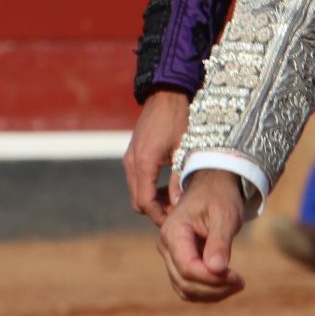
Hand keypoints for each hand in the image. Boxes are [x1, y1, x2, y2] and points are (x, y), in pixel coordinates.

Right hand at [124, 90, 191, 225]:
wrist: (167, 92)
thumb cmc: (179, 118)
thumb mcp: (184, 149)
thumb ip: (180, 178)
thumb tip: (180, 205)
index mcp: (143, 163)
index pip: (145, 202)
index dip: (159, 216)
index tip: (175, 223)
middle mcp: (131, 163)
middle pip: (138, 201)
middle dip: (155, 211)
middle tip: (177, 216)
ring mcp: (130, 158)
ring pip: (136, 191)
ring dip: (153, 200)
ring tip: (175, 203)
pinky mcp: (133, 154)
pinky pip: (137, 180)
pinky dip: (149, 189)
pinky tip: (168, 188)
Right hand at [159, 170, 247, 302]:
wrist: (213, 185)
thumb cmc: (220, 196)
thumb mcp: (225, 215)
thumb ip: (219, 241)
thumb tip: (217, 269)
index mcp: (174, 231)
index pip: (188, 268)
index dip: (213, 279)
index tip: (238, 278)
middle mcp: (166, 245)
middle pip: (185, 282)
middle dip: (214, 288)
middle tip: (241, 282)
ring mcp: (170, 254)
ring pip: (185, 288)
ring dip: (211, 293)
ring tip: (236, 284)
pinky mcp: (178, 260)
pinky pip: (187, 285)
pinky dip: (206, 291)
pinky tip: (226, 284)